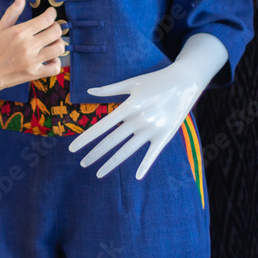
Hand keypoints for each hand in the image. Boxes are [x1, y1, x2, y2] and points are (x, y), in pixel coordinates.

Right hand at [0, 0, 63, 107]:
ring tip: (51, 43)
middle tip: (51, 28)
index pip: (46, 19)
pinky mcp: (34, 74)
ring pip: (59, 48)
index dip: (52, 13)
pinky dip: (56, 62)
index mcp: (19, 32)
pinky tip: (48, 59)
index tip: (50, 13)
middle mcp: (28, 46)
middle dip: (56, 27)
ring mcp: (32, 61)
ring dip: (58, 43)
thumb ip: (12, 12)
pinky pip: (55, 68)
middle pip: (56, 32)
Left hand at [67, 34, 227, 178]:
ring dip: (111, 163)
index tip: (72, 149)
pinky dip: (145, 165)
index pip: (101, 126)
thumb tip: (88, 91)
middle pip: (112, 141)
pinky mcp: (166, 135)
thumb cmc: (155, 80)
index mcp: (128, 106)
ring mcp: (153, 129)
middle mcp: (139, 119)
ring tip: (97, 173)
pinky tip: (136, 176)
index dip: (86, 138)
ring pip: (127, 150)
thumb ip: (109, 90)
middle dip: (95, 154)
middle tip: (82, 164)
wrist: (186, 80)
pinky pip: (153, 153)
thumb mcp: (131, 83)